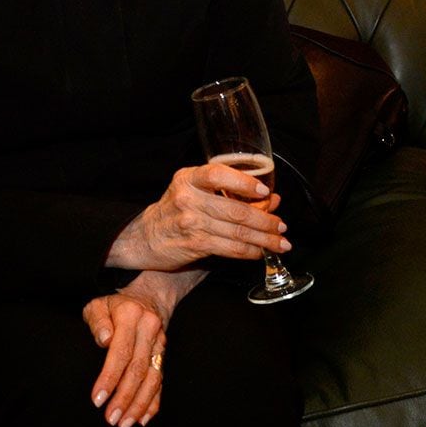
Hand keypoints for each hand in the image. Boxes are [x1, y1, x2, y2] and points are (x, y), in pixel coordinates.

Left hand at [82, 270, 202, 426]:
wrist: (148, 298)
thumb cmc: (115, 306)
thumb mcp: (99, 305)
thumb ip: (97, 321)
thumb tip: (103, 339)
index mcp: (131, 316)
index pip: (121, 351)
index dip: (110, 377)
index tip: (98, 399)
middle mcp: (149, 329)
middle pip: (138, 369)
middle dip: (124, 398)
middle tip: (111, 419)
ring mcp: (160, 343)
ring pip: (153, 378)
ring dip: (139, 404)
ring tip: (125, 424)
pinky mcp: (164, 355)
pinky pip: (161, 381)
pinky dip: (154, 402)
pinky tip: (143, 419)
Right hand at [104, 163, 290, 271]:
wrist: (144, 237)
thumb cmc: (174, 211)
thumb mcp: (195, 192)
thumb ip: (230, 191)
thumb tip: (272, 199)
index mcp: (189, 178)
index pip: (218, 174)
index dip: (244, 182)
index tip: (265, 193)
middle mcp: (188, 198)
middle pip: (236, 210)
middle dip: (265, 220)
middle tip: (282, 226)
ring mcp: (191, 222)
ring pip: (237, 232)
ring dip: (264, 239)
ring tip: (280, 243)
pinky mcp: (194, 244)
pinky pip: (230, 248)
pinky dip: (249, 251)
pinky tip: (260, 252)